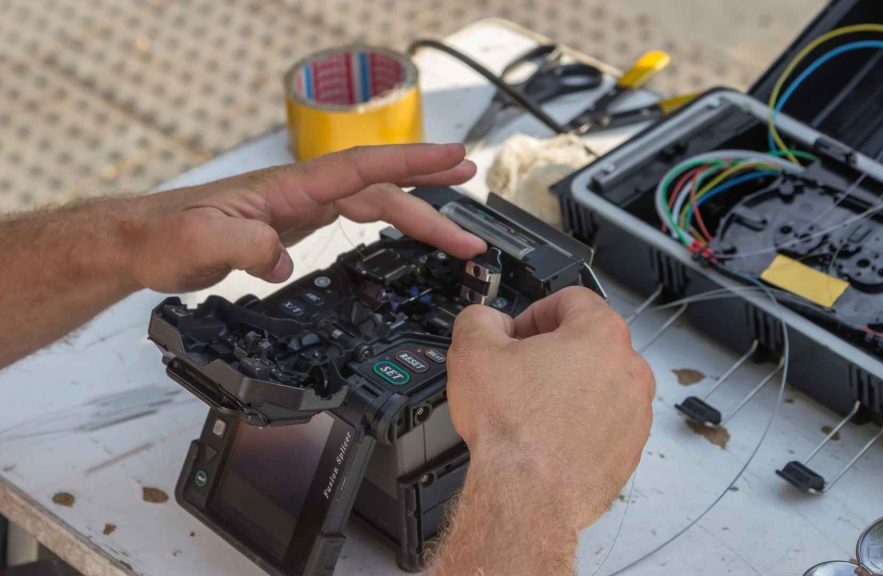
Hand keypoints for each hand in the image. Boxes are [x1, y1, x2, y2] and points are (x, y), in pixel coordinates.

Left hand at [121, 143, 485, 292]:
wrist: (143, 244)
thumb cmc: (164, 237)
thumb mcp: (197, 244)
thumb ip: (241, 245)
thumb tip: (282, 257)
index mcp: (289, 188)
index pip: (363, 169)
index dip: (413, 163)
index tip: (454, 159)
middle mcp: (303, 192)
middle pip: (382, 191)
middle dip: (434, 200)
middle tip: (474, 225)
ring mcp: (303, 207)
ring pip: (375, 205)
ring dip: (419, 216)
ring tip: (457, 233)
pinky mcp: (297, 225)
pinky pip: (357, 218)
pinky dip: (389, 224)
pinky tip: (402, 235)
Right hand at [446, 287, 654, 529]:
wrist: (526, 496)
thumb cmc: (512, 430)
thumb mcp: (473, 351)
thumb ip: (480, 319)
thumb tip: (488, 321)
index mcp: (601, 335)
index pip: (572, 299)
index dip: (536, 311)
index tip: (519, 332)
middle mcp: (629, 370)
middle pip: (590, 341)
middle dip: (553, 350)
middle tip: (520, 370)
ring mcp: (635, 412)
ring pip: (600, 383)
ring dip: (570, 387)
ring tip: (533, 407)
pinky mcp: (630, 448)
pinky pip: (606, 421)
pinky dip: (582, 422)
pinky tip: (549, 434)